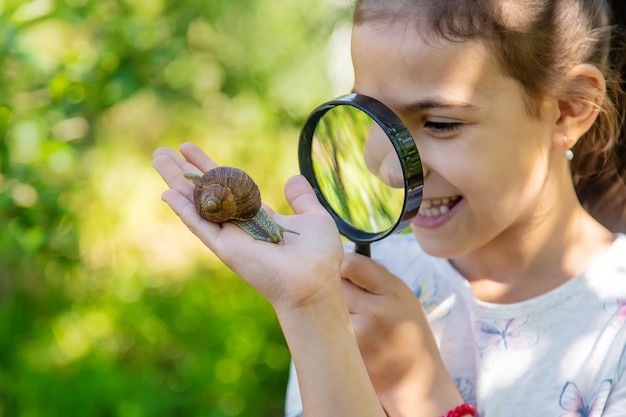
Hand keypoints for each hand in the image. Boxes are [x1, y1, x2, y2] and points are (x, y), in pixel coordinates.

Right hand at [152, 143, 344, 311]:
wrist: (315, 283)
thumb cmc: (318, 256)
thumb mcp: (313, 217)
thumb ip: (302, 198)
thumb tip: (292, 179)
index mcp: (256, 216)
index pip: (226, 185)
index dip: (207, 166)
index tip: (188, 148)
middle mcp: (238, 224)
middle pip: (204, 191)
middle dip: (183, 171)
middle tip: (161, 152)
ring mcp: (229, 236)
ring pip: (196, 204)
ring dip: (176, 183)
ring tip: (158, 159)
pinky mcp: (226, 248)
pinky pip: (200, 225)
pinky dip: (184, 209)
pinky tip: (167, 193)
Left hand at [341, 252, 462, 415]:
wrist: (416, 381)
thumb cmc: (406, 331)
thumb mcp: (403, 297)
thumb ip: (374, 276)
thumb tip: (337, 258)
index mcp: (394, 290)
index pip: (350, 263)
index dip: (341, 266)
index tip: (342, 273)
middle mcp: (376, 311)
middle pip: (333, 284)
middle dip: (334, 288)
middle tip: (348, 301)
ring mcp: (360, 335)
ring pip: (326, 307)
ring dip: (330, 310)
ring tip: (352, 321)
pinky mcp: (348, 354)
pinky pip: (326, 330)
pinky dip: (330, 331)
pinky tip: (346, 338)